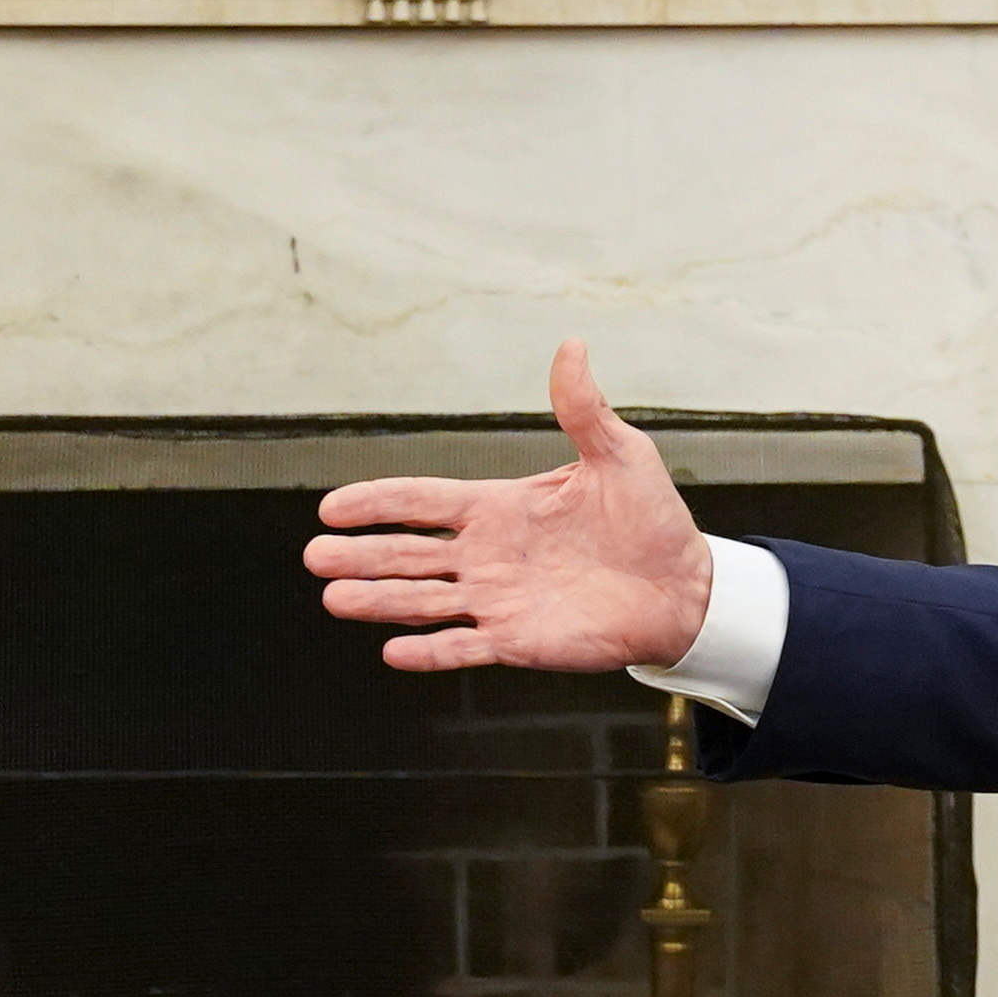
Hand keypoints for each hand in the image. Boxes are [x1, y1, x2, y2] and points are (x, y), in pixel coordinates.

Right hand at [306, 342, 713, 676]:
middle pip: (408, 554)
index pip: (423, 502)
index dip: (379, 502)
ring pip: (423, 601)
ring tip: (334, 598)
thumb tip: (572, 345)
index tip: (333, 506)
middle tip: (314, 555)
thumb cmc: (651, 518)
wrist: (683, 586)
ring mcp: (497, 599)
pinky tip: (392, 652)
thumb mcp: (620, 454)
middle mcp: (487, 554)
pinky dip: (430, 651)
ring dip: (379, 601)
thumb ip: (584, 409)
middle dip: (361, 554)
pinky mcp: (517, 642)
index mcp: (498, 507)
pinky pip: (463, 647)